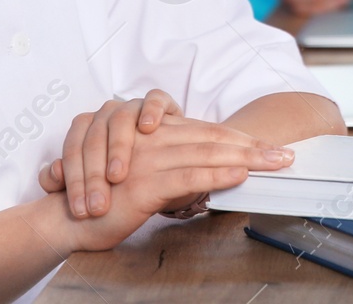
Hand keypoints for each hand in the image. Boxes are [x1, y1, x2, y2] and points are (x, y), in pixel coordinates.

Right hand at [37, 117, 295, 252]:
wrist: (66, 219)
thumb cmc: (104, 202)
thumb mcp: (144, 181)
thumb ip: (173, 173)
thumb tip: (212, 176)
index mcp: (155, 137)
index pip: (206, 134)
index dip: (241, 140)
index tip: (270, 148)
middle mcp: (154, 142)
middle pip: (213, 139)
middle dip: (254, 147)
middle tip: (286, 154)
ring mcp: (150, 160)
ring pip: (207, 153)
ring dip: (246, 158)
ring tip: (275, 162)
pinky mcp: (145, 183)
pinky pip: (188, 175)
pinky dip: (217, 175)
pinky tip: (240, 175)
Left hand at [40, 91, 184, 218]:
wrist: (162, 166)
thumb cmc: (123, 175)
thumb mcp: (94, 183)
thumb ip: (65, 182)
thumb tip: (52, 174)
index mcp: (84, 128)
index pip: (72, 151)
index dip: (74, 182)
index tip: (80, 212)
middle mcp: (105, 114)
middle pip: (94, 139)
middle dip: (93, 175)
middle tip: (98, 206)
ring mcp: (132, 106)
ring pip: (120, 119)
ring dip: (117, 147)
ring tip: (117, 176)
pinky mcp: (160, 103)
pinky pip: (155, 100)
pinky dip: (151, 110)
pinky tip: (148, 128)